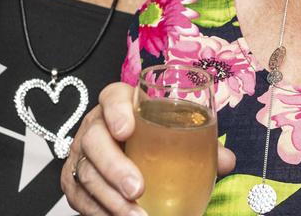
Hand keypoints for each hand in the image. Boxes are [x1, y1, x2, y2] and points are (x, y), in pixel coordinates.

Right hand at [62, 82, 234, 214]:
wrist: (123, 150)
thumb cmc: (154, 138)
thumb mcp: (175, 133)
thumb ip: (201, 144)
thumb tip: (227, 161)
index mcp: (121, 105)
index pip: (112, 96)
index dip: (116, 109)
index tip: (127, 128)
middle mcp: (96, 125)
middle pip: (95, 139)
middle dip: (114, 166)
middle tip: (138, 189)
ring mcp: (81, 153)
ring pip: (87, 173)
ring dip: (111, 199)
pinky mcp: (73, 179)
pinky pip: (79, 196)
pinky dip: (99, 211)